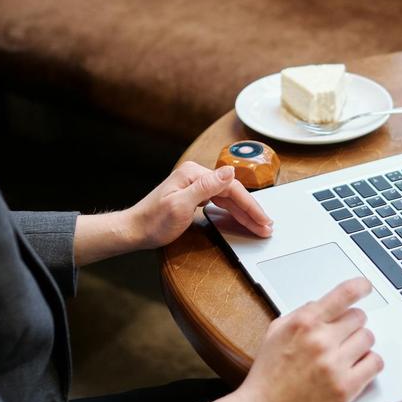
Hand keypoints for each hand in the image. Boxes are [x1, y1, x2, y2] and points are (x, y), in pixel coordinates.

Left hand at [127, 161, 272, 249]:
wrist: (134, 230)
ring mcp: (195, 186)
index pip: (231, 188)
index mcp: (194, 174)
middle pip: (232, 193)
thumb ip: (206, 188)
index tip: (263, 220)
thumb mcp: (180, 206)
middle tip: (267, 227)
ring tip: (260, 225)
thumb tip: (229, 171)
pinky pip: (220, 202)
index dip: (250, 205)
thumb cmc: (153, 222)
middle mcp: (196, 176)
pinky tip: (242, 218)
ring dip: (244, 212)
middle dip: (251, 211)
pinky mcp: (194, 196)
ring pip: (228, 198)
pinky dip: (233, 212)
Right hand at [235, 277, 383, 401]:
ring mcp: (335, 365)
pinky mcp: (346, 388)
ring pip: (369, 338)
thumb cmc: (267, 375)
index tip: (366, 286)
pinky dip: (369, 363)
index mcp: (304, 323)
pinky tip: (356, 367)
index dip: (359, 286)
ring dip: (360, 344)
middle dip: (351, 324)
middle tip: (341, 336)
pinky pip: (375, 363)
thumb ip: (301, 314)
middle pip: (359, 317)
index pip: (342, 295)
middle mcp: (321, 341)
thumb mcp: (275, 332)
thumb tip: (323, 304)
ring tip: (345, 354)